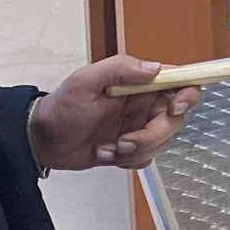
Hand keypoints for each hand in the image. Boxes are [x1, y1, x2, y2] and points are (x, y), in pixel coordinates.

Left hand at [28, 55, 201, 171]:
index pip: (180, 81)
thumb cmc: (60, 108)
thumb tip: (155, 69)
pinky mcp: (131, 149)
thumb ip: (120, 69)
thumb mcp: (85, 81)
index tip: (173, 108)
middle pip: (175, 119)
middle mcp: (144, 104)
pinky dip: (128, 161)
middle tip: (125, 140)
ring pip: (162, 142)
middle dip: (152, 134)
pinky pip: (147, 158)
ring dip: (137, 150)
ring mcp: (139, 127)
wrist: (42, 142)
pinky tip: (105, 154)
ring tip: (109, 148)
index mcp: (138, 83)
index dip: (187, 94)